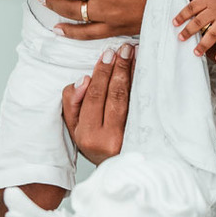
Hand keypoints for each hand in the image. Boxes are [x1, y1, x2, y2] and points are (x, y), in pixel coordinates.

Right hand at [62, 45, 133, 163]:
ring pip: (129, 99)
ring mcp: (127, 138)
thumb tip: (84, 80)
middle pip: (113, 96)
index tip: (107, 54)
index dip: (100, 74)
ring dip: (131, 73)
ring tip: (133, 53)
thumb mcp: (74, 127)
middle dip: (118, 69)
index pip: (94, 97)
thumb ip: (72, 103)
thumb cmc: (92, 144)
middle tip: (123, 48)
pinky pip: (141, 105)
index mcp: (89, 135)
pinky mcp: (143, 136)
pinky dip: (141, 84)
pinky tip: (143, 69)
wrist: (115, 168)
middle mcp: (109, 138)